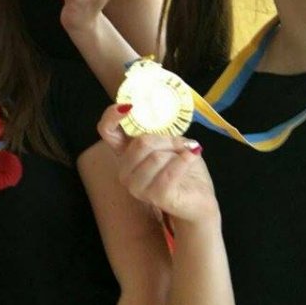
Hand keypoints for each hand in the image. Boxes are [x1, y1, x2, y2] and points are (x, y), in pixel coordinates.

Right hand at [97, 104, 219, 225]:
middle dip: (168, 139)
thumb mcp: (168, 143)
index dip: (112, 115)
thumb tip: (158, 113)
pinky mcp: (155, 196)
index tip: (129, 106)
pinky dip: (184, 161)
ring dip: (178, 152)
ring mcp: (136, 186)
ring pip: (156, 156)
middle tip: (183, 142)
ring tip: (187, 156)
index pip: (107, 130)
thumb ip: (157, 130)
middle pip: (141, 142)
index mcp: (124, 153)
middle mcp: (124, 170)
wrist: (198, 199)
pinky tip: (192, 156)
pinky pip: (170, 172)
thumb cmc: (182, 168)